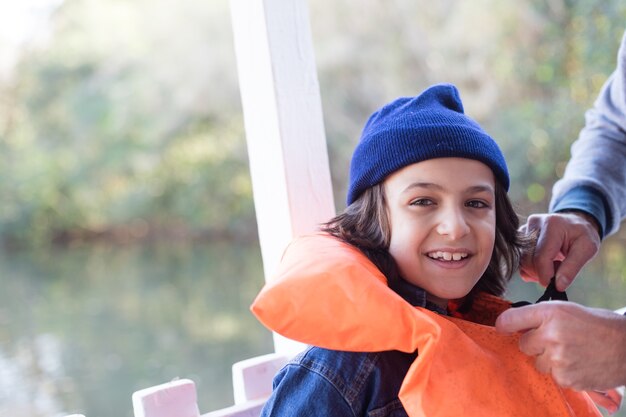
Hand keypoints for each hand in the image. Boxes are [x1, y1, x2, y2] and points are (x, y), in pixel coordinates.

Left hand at [495, 302, 625, 390]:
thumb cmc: (597, 326)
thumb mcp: (567, 310)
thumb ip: (541, 317)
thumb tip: (513, 324)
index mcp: (550, 313)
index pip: (510, 319)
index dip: (504, 325)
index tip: (502, 328)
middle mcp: (551, 335)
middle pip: (523, 345)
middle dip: (535, 344)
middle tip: (556, 341)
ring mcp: (558, 358)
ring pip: (538, 363)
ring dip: (550, 360)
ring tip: (572, 352)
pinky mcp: (566, 377)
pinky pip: (554, 376)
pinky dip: (563, 372)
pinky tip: (579, 363)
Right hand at [519, 212, 600, 289]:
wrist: (574, 222)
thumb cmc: (581, 235)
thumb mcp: (587, 249)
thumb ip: (572, 268)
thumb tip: (558, 286)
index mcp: (552, 225)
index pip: (541, 257)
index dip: (545, 275)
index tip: (553, 286)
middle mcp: (534, 224)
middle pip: (528, 259)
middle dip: (541, 273)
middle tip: (557, 272)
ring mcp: (524, 228)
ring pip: (522, 260)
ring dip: (535, 270)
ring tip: (552, 265)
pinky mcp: (520, 235)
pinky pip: (520, 258)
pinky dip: (530, 266)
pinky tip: (543, 263)